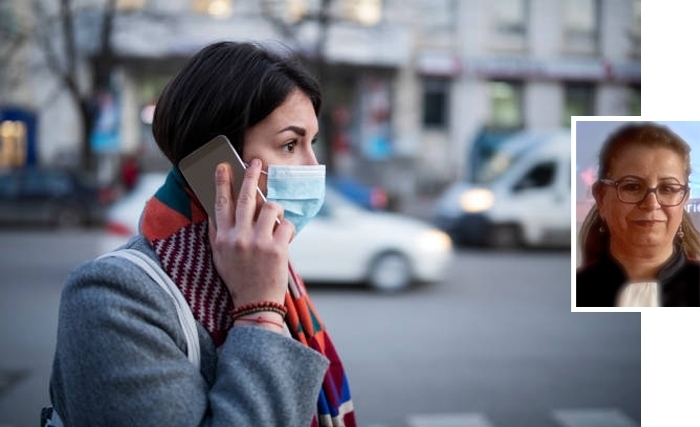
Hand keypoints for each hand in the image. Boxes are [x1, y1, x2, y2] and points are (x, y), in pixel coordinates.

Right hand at [208, 160, 294, 308]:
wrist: (255, 304)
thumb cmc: (238, 278)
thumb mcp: (220, 256)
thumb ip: (218, 233)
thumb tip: (216, 209)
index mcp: (222, 238)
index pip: (220, 204)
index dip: (222, 182)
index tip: (223, 166)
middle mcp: (238, 237)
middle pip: (245, 198)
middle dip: (250, 175)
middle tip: (255, 161)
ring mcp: (258, 242)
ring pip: (270, 207)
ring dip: (276, 209)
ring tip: (276, 219)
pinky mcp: (277, 249)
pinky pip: (286, 225)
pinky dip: (288, 228)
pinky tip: (285, 238)